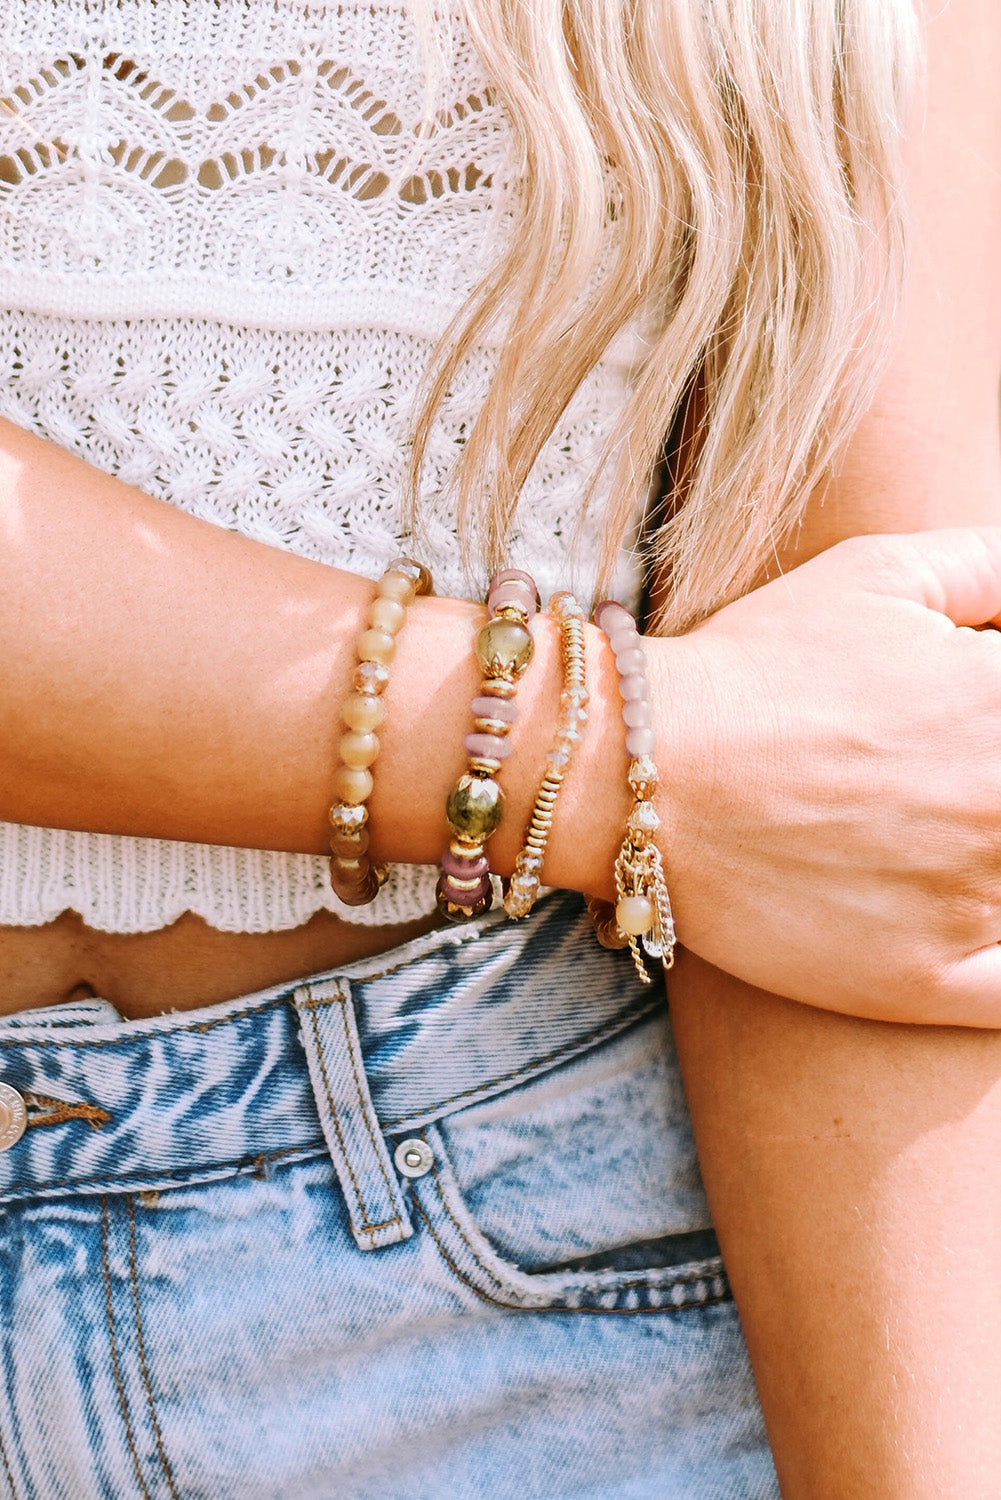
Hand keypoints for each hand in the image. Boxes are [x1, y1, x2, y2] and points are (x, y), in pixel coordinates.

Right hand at [655, 527, 1000, 1024]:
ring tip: (918, 828)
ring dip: (989, 857)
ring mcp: (970, 905)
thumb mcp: (880, 571)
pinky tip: (978, 922)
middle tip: (933, 779)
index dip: (996, 714)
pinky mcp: (921, 983)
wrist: (636, 771)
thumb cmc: (755, 666)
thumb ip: (991, 564)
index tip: (969, 725)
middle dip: (985, 783)